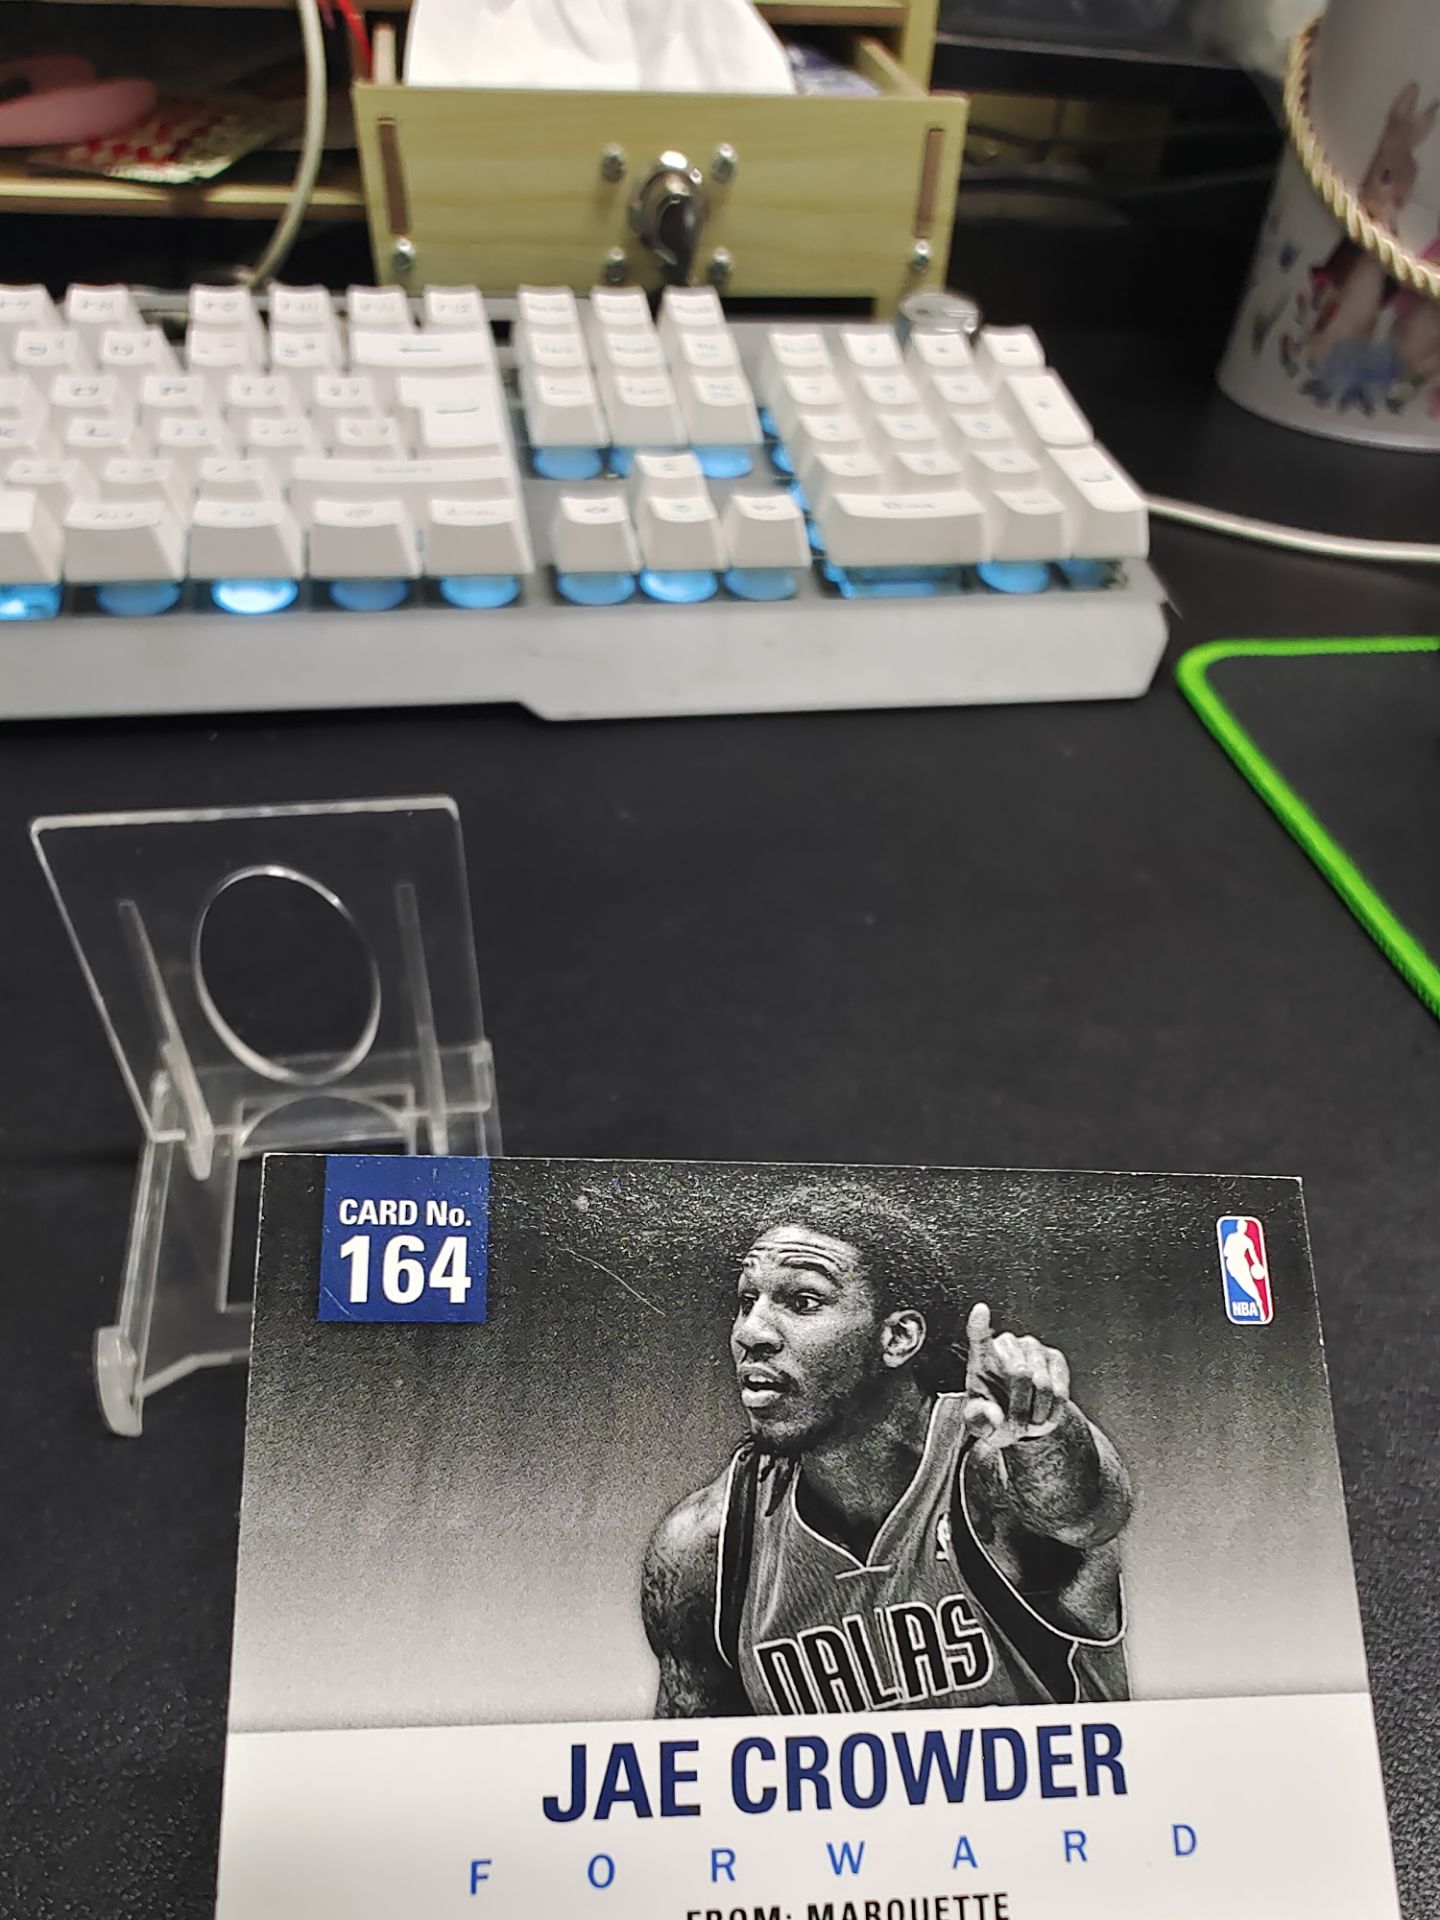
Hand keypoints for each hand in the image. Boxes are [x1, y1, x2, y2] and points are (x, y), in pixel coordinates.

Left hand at [961, 1302, 1070, 1447]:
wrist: (1023, 1418)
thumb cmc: (994, 1415)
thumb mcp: (978, 1424)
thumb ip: (980, 1420)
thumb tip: (995, 1415)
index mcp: (980, 1357)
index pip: (978, 1337)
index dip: (980, 1325)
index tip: (980, 1311)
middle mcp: (1007, 1344)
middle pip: (1020, 1374)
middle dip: (1020, 1408)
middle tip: (1015, 1428)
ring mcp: (1032, 1347)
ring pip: (1043, 1384)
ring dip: (1036, 1413)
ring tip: (1028, 1421)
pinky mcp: (1054, 1357)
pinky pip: (1060, 1390)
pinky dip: (1052, 1412)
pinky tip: (1043, 1414)